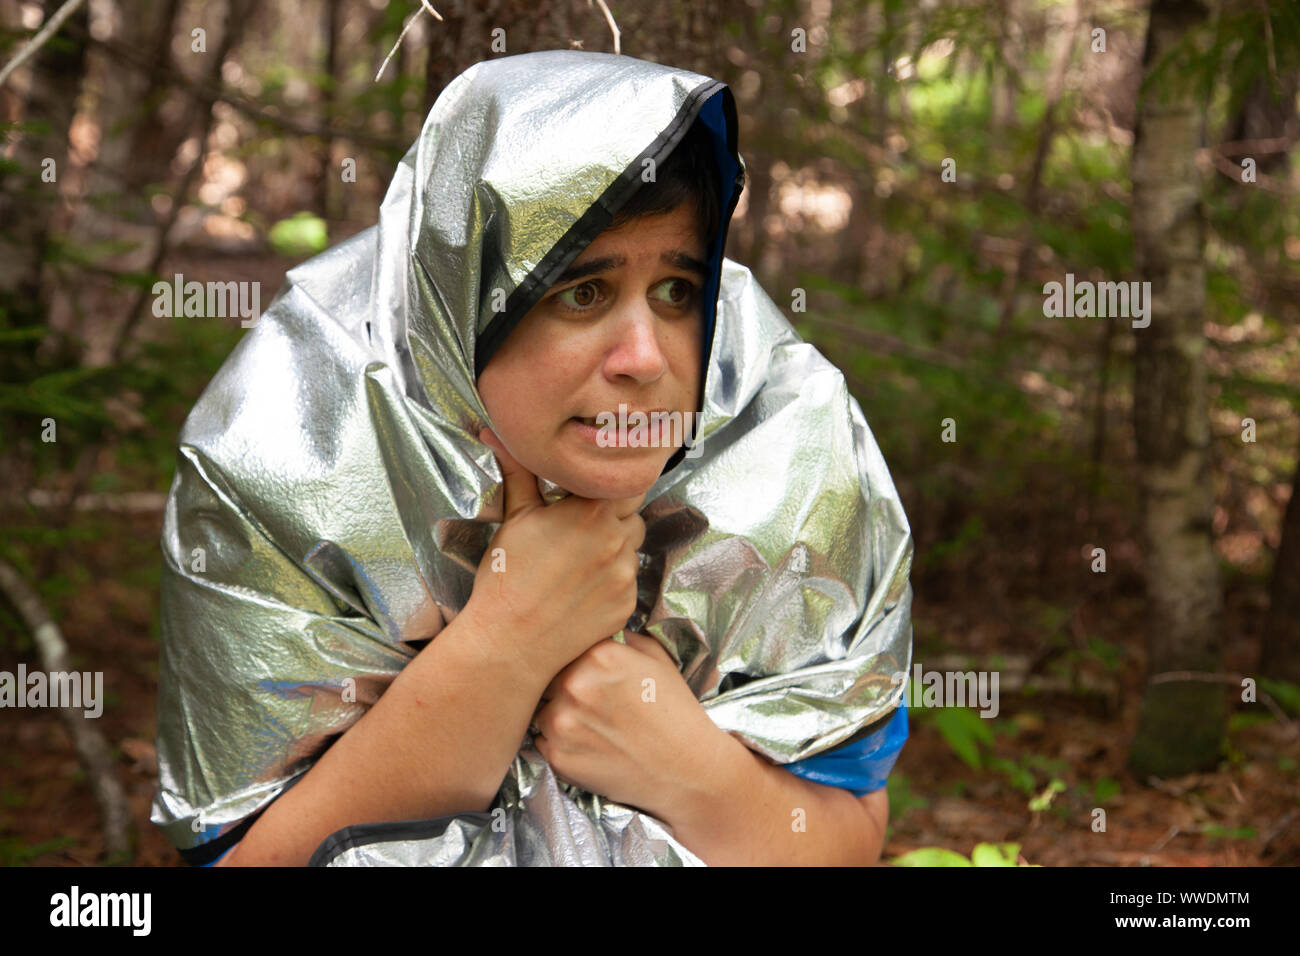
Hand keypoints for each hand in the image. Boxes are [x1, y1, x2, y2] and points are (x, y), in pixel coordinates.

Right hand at [466, 427, 645, 676]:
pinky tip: (580, 587)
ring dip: (615, 546)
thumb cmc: (506, 577)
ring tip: (577, 559)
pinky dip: (613, 579)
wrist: (510, 642)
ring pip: (633, 547)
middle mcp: (618, 541)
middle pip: (633, 512)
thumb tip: (494, 431)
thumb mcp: (514, 516)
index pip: (628, 480)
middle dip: (613, 513)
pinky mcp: (627, 605)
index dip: (614, 481)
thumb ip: (518, 470)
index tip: (598, 485)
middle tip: (580, 524)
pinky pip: (630, 581)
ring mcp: (626, 576)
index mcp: (594, 511)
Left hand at [530, 632, 725, 820]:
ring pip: (542, 710)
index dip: (574, 659)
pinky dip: (560, 744)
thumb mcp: (658, 659)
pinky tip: (590, 747)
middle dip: (562, 687)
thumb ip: (622, 638)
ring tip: (592, 727)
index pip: (564, 646)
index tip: (588, 671)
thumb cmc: (676, 712)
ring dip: (558, 716)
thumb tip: (597, 630)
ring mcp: (562, 723)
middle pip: (547, 677)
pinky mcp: (558, 757)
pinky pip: (542, 742)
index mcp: (599, 655)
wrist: (687, 770)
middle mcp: (575, 685)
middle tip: (590, 702)